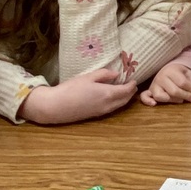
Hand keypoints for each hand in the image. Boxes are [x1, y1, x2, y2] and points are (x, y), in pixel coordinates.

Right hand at [19, 69, 136, 123]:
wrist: (56, 107)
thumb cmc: (71, 89)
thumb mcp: (87, 77)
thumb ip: (104, 74)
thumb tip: (117, 74)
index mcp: (108, 94)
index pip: (126, 90)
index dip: (132, 85)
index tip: (134, 79)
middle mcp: (108, 105)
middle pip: (125, 99)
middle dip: (130, 92)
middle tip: (132, 85)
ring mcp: (102, 112)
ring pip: (119, 105)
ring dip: (124, 98)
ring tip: (124, 90)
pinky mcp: (95, 115)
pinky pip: (112, 109)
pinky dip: (117, 103)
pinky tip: (112, 97)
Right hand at [140, 63, 190, 105]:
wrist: (168, 69)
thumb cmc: (179, 73)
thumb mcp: (187, 73)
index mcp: (171, 71)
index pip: (182, 83)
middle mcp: (161, 78)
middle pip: (173, 91)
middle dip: (185, 96)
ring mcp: (154, 85)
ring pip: (160, 96)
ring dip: (172, 100)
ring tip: (180, 100)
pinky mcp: (149, 91)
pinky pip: (144, 96)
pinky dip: (147, 101)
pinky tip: (154, 104)